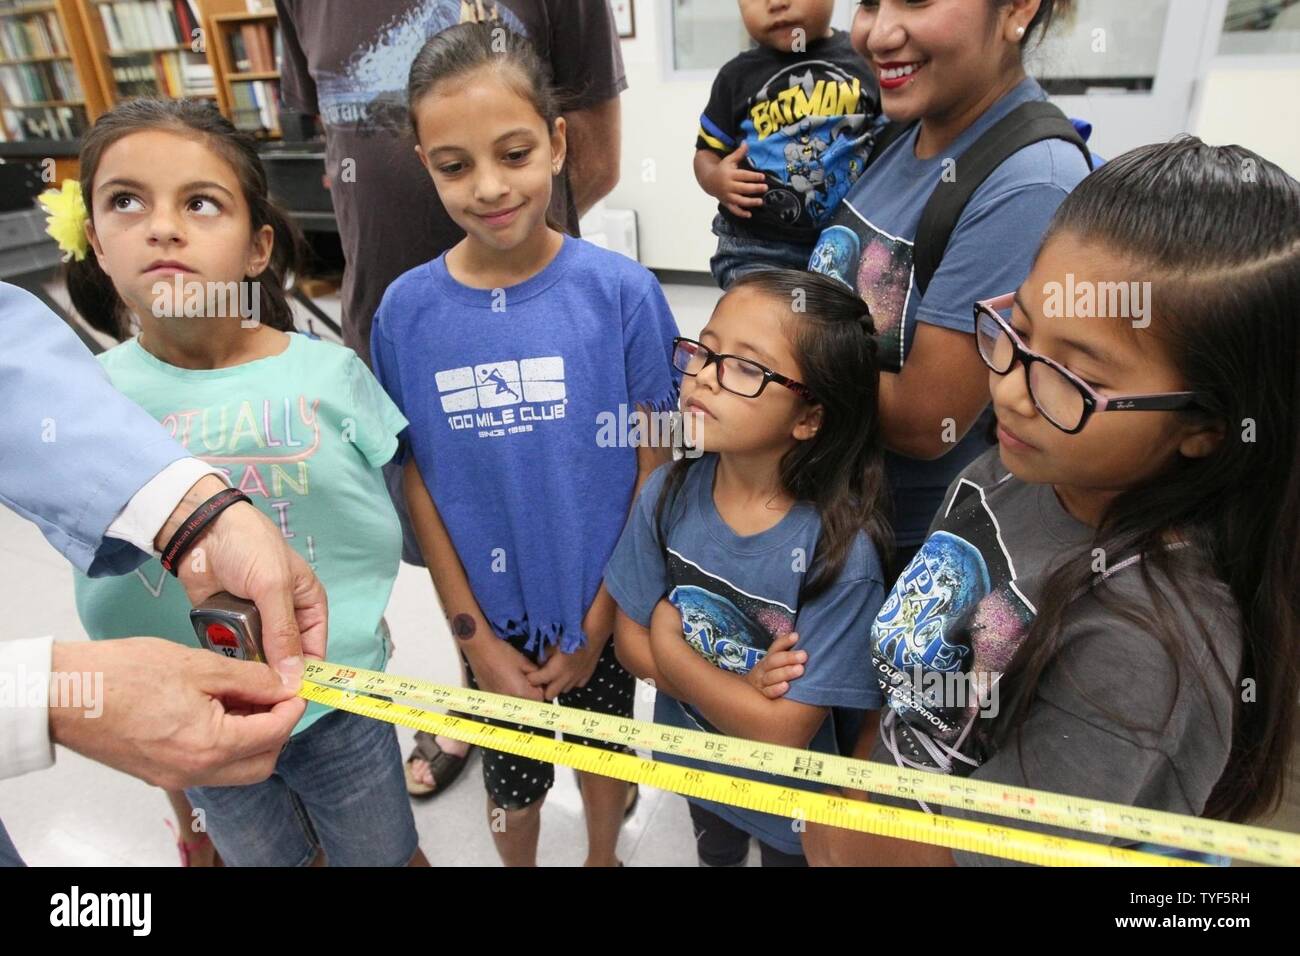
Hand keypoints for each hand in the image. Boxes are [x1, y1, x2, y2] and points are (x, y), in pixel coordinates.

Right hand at [48, 638, 303, 789]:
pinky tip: (219, 710)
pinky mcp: (160, 772)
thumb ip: (250, 679)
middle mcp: (195, 771)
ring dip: (251, 739)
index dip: (292, 708)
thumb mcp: (199, 666)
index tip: (295, 687)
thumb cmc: (124, 674)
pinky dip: (225, 744)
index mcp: (210, 746)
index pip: (274, 734)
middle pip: (261, 764)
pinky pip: (209, 767)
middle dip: (277, 731)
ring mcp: (176, 776)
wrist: (67, 693)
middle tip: (275, 696)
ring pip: (236, 769)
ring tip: (246, 699)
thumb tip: (283, 685)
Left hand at [161, 476, 328, 687]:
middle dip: (273, 680)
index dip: (306, 677)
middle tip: (259, 702)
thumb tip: (294, 679)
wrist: (202, 531)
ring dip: (248, 672)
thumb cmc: (249, 548)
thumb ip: (283, 633)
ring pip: (258, 662)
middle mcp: (285, 619)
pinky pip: (232, 653)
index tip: (290, 703)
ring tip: (237, 689)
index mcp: (308, 606)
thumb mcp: (273, 588)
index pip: (315, 652)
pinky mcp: (228, 626)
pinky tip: (222, 675)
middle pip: (285, 662)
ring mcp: (256, 624)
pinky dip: (228, 661)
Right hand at [465, 637, 544, 701]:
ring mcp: (497, 699)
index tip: (536, 680)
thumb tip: (540, 679)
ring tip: (514, 680)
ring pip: (514, 703)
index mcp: (520, 692)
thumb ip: (535, 673)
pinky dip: (506, 694)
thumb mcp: (523, 661)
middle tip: (526, 680)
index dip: (540, 689)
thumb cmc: (502, 653)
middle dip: (530, 694)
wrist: (480, 649)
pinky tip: (503, 682)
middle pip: (526, 703)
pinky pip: (503, 699)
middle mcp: (509, 699)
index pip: (539, 699)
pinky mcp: (488, 696)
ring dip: (518, 695)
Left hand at [527, 634, 606, 698]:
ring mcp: (576, 680)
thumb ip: (543, 655)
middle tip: (544, 678)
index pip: (535, 681)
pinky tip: (571, 672)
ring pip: (563, 691)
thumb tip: (539, 662)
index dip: (531, 677)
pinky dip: (571, 681)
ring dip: (558, 685)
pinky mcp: (585, 677)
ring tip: (558, 674)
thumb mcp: (552, 644)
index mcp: (554, 670)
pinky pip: (575, 685)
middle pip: (549, 695)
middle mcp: (565, 679)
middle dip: (544, 689)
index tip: (531, 673)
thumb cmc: (571, 637)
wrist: (592, 636)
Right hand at [708, 142, 766, 217]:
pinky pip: (733, 209)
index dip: (753, 176)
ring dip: (750, 202)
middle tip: (765, 188)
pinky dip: (741, 213)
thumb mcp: (729, 160)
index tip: (763, 177)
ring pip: (739, 200)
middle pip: (743, 188)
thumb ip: (739, 153)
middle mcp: (728, 186)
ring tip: (760, 201)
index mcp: (729, 174)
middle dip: (755, 188)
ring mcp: (727, 196)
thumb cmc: (722, 169)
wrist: (708, 181)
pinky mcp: (726, 203)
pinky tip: (749, 214)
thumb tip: (746, 142)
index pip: (743, 176)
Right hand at [745, 632, 806, 698]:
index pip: (776, 648)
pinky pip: (768, 692)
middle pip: (774, 661)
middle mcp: (763, 670)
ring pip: (771, 676)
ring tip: (799, 669)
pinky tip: (786, 686)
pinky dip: (776, 689)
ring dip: (786, 672)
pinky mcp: (762, 697)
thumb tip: (800, 640)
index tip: (796, 637)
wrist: (748, 698)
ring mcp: (761, 683)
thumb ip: (787, 655)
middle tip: (804, 655)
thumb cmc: (770, 679)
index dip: (785, 641)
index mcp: (768, 660)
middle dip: (789, 658)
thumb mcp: (774, 666)